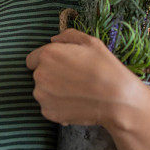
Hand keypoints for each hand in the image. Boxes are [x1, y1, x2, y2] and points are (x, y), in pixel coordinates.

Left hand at [25, 28, 144, 126]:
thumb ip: (68, 36)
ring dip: (54, 92)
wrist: (117, 100)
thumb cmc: (105, 68)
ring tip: (76, 92)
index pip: (33, 59)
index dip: (47, 62)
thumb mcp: (90, 42)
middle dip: (51, 76)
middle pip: (39, 75)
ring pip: (43, 92)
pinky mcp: (48, 112)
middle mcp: (40, 74)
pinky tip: (76, 103)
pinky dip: (58, 106)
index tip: (61, 67)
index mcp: (47, 55)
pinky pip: (49, 107)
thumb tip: (53, 39)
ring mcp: (42, 95)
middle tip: (74, 80)